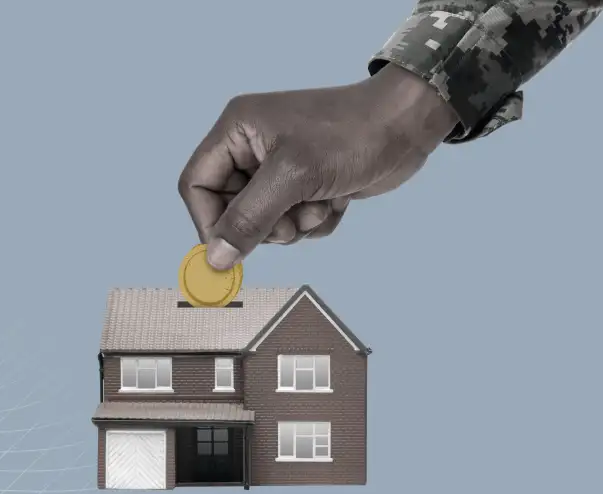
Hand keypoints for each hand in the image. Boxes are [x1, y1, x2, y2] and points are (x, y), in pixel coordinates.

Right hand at [178, 63, 457, 269]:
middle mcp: (252, 149)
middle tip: (292, 220)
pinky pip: (294, 223)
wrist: (406, 126)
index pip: (196, 186)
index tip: (230, 251)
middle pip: (231, 210)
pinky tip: (336, 199)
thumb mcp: (293, 176)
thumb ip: (249, 218)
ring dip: (295, 224)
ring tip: (321, 201)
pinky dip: (315, 221)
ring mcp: (279, 169)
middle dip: (265, 224)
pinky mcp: (304, 186)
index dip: (209, 222)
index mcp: (237, 131)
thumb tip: (215, 258)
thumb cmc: (351, 133)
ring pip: (264, 223)